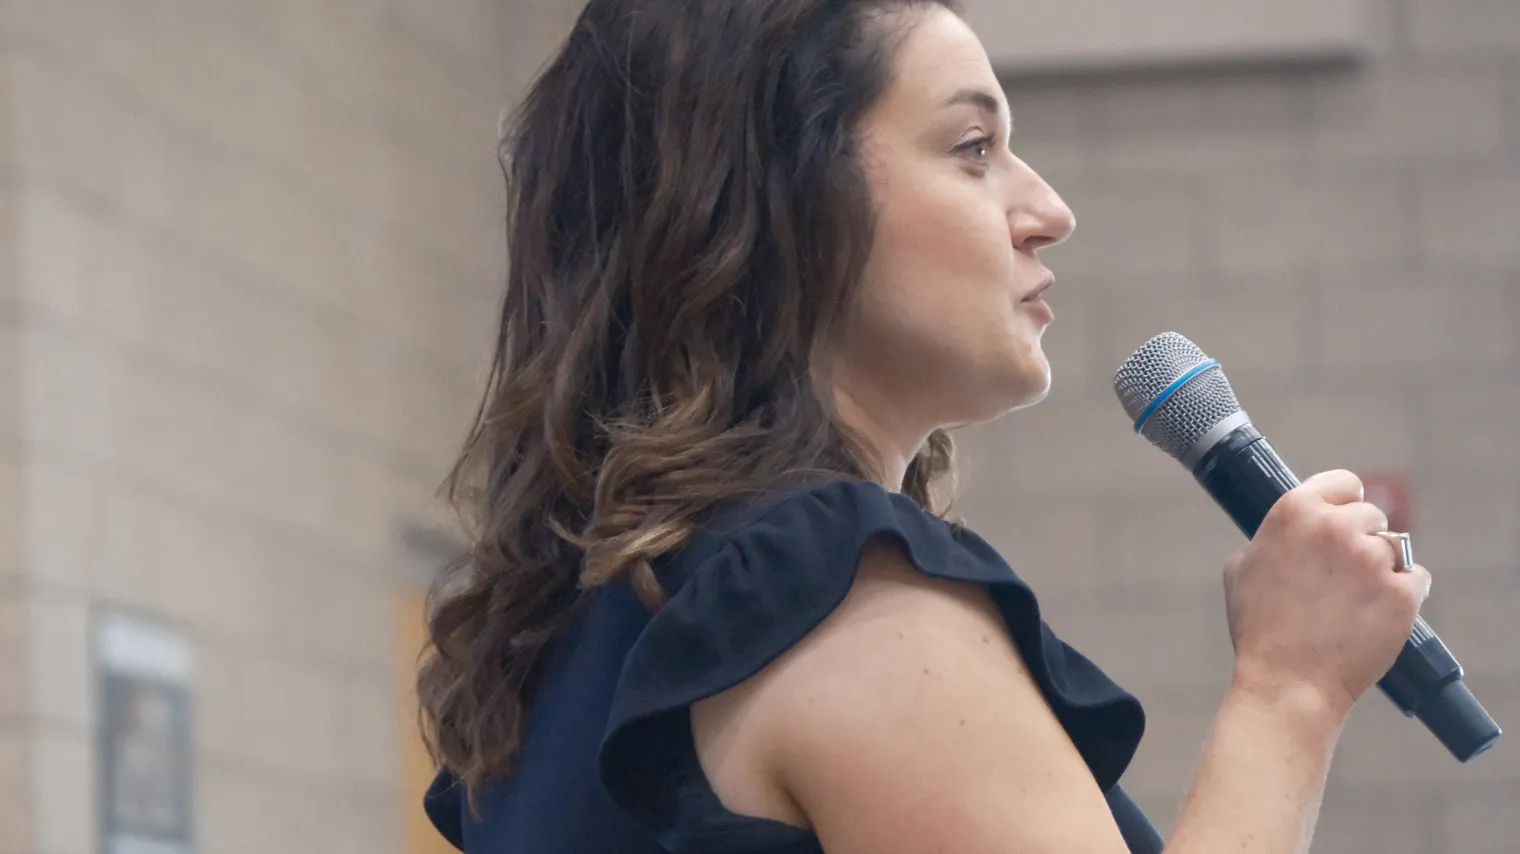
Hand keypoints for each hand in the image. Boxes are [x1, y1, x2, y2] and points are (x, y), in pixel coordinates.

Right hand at [1223, 470, 1431, 719]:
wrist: (1288, 683)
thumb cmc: (1259, 629)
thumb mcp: (1241, 568)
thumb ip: (1272, 537)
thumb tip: (1293, 532)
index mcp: (1294, 512)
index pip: (1343, 482)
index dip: (1343, 502)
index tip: (1343, 520)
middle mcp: (1336, 527)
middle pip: (1372, 515)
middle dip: (1360, 540)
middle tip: (1342, 575)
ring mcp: (1373, 559)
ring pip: (1395, 547)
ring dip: (1381, 567)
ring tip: (1355, 601)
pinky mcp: (1403, 592)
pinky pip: (1417, 578)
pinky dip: (1402, 594)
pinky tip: (1376, 613)